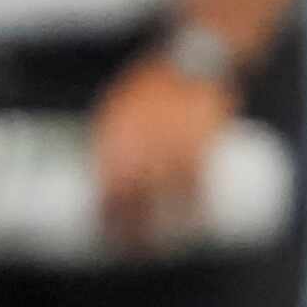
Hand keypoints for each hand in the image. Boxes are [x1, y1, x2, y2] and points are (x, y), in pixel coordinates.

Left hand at [89, 56, 235, 250]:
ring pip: (168, 195)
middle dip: (134, 229)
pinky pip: (200, 181)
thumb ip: (112, 140)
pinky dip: (198, 205)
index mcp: (117, 134)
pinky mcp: (202, 140)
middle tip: (135, 247)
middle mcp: (144, 141)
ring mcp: (174, 142)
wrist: (191, 59)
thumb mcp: (118, 104)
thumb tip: (103, 176)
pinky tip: (198, 221)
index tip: (107, 233)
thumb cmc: (150, 84)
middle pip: (134, 199)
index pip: (106, 186)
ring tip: (166, 244)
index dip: (106, 215)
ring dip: (167, 225)